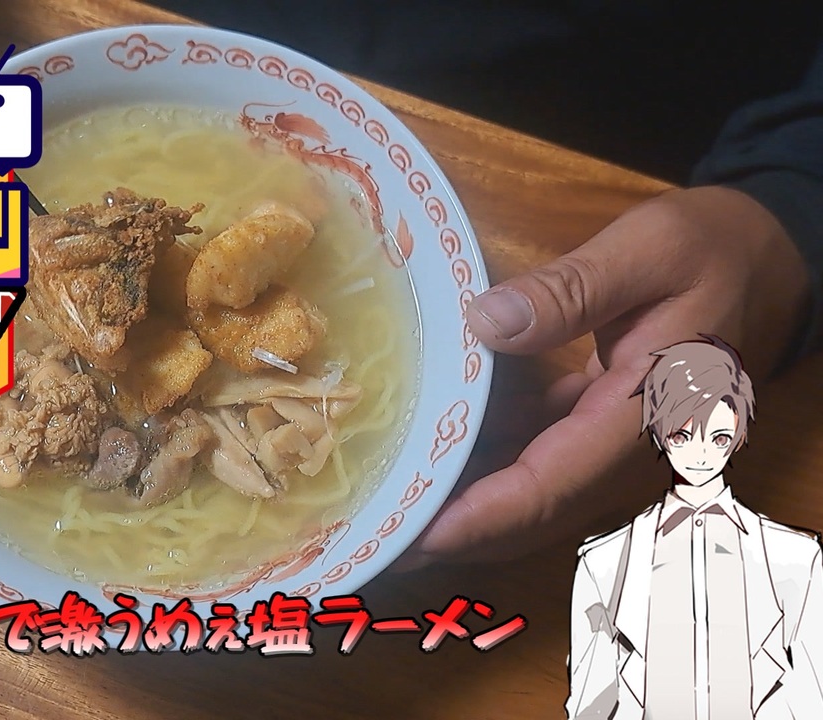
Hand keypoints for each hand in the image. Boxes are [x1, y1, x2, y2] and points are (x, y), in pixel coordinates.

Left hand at [395, 185, 811, 569]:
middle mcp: (638, 447)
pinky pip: (549, 456)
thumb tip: (486, 323)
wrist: (776, 257)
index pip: (552, 485)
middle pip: (539, 510)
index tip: (415, 533)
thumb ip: (572, 290)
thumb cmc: (715, 247)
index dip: (479, 516)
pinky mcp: (613, 424)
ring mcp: (627, 441)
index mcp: (649, 414)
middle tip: (382, 534)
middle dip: (461, 530)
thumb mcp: (647, 248)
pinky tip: (446, 446)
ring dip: (474, 503)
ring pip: (541, 491)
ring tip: (399, 500)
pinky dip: (499, 461)